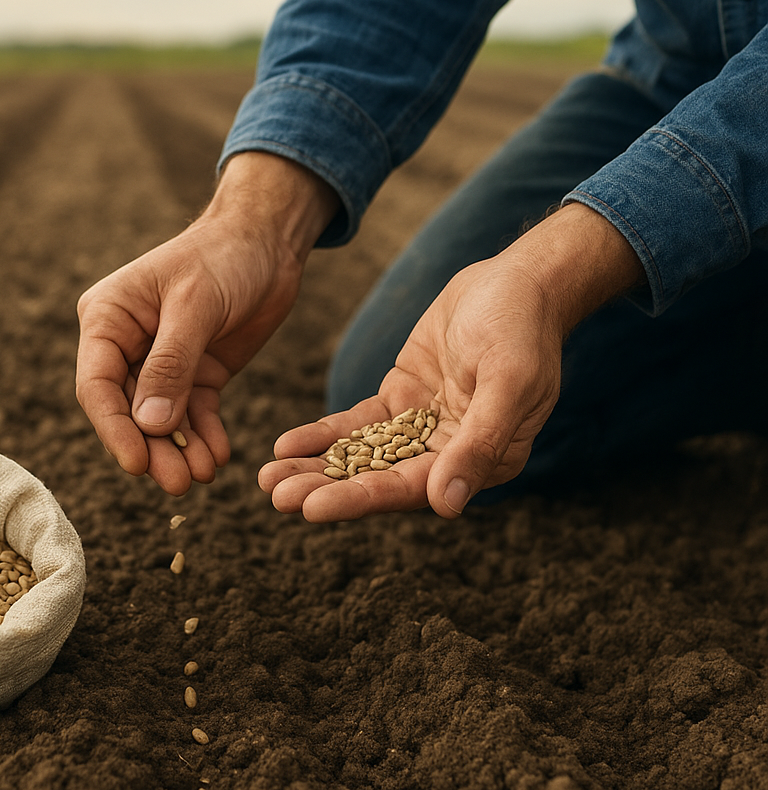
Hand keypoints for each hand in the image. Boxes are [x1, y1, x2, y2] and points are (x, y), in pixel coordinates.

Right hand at [76, 152, 337, 494]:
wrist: (269, 240)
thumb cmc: (224, 256)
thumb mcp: (196, 306)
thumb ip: (171, 365)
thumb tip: (150, 425)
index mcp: (108, 318)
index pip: (97, 385)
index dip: (114, 429)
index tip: (136, 464)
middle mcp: (127, 345)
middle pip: (128, 411)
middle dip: (152, 449)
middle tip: (177, 484)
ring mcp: (162, 363)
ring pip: (162, 420)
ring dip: (180, 451)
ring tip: (203, 477)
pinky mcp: (197, 373)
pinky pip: (195, 414)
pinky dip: (205, 436)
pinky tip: (218, 457)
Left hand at [259, 203, 644, 519]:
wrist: (519, 280)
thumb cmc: (523, 329)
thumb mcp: (508, 382)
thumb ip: (480, 442)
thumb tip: (448, 505)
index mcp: (482, 462)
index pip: (411, 488)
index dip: (360, 499)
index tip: (312, 508)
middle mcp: (448, 454)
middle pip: (377, 479)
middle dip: (325, 489)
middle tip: (276, 497)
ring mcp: (421, 427)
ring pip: (361, 455)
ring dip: (316, 468)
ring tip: (266, 479)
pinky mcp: (401, 400)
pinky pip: (357, 424)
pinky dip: (323, 434)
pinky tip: (286, 444)